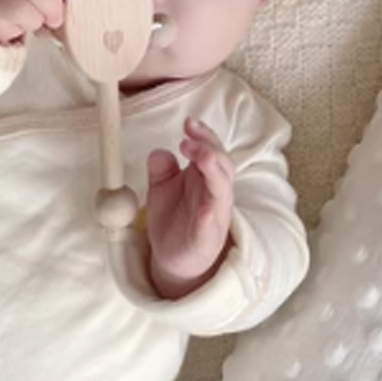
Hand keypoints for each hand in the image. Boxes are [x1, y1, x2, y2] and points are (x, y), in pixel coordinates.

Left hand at [145, 118, 235, 298]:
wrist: (173, 257)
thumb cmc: (173, 218)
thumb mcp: (161, 189)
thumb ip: (160, 169)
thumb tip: (159, 151)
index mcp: (205, 178)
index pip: (212, 150)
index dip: (203, 135)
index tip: (188, 123)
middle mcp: (214, 193)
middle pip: (222, 164)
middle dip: (209, 147)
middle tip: (188, 139)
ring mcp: (213, 215)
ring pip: (222, 190)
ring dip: (213, 171)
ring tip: (201, 157)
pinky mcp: (206, 238)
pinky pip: (210, 226)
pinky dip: (209, 216)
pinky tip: (204, 209)